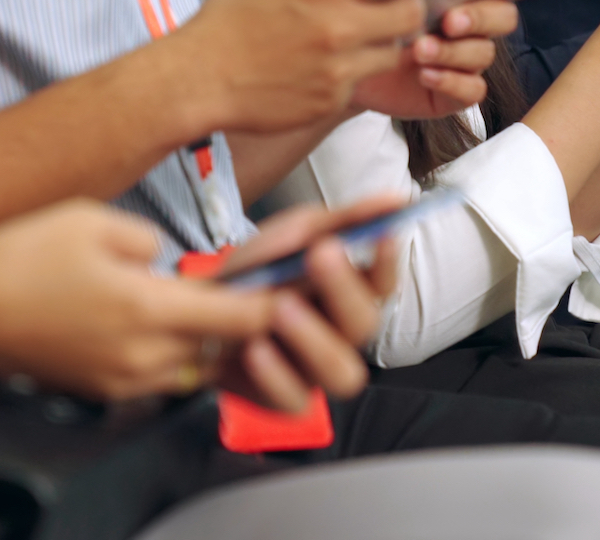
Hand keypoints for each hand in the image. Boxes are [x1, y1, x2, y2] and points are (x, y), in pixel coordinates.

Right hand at [0, 202, 278, 401]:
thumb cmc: (20, 260)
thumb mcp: (93, 220)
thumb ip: (152, 239)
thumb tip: (173, 258)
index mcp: (145, 311)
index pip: (241, 318)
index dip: (276, 301)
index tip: (296, 282)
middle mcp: (141, 357)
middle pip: (224, 347)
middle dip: (248, 319)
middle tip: (262, 285)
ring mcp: (123, 379)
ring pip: (196, 363)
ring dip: (211, 336)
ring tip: (212, 298)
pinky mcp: (105, 388)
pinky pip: (162, 373)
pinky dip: (177, 349)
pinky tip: (165, 316)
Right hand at [174, 0, 442, 133]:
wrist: (198, 82)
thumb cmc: (226, 24)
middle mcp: (336, 30)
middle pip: (410, 14)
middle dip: (411, 4)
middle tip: (398, 1)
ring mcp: (338, 70)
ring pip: (393, 52)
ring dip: (385, 41)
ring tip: (355, 36)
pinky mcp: (333, 101)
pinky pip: (363, 80)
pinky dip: (355, 70)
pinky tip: (325, 65)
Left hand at [213, 196, 402, 409]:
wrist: (203, 306)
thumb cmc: (260, 269)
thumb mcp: (296, 233)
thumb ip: (344, 220)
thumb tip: (397, 199)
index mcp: (350, 294)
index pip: (384, 282)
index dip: (387, 261)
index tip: (381, 235)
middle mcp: (340, 335)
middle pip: (364, 325)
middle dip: (343, 289)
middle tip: (319, 255)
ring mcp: (314, 371)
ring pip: (341, 373)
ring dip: (314, 338)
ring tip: (281, 306)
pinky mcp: (283, 398)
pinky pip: (292, 400)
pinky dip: (275, 376)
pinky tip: (254, 347)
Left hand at [349, 0, 536, 119]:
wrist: (347, 59)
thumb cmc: (371, 15)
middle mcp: (475, 24)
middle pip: (504, 17)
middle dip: (479, 17)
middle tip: (449, 20)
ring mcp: (467, 59)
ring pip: (484, 53)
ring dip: (453, 50)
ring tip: (419, 50)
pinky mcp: (455, 91)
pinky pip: (473, 90)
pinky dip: (451, 81)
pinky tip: (425, 74)